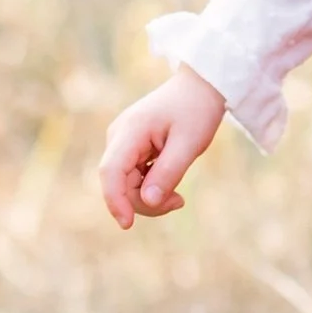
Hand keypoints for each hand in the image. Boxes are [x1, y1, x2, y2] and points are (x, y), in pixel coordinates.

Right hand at [99, 67, 226, 228]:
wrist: (200, 87)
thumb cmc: (197, 111)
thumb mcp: (189, 144)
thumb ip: (168, 173)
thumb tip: (147, 202)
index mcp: (130, 131)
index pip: (111, 171)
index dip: (115, 200)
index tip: (128, 224)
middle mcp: (119, 136)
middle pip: (118, 183)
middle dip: (143, 202)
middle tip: (179, 202)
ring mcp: (123, 142)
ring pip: (125, 184)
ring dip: (149, 198)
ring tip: (179, 197)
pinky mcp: (130, 149)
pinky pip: (133, 178)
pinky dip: (150, 188)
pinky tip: (171, 186)